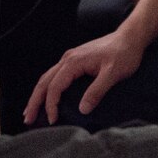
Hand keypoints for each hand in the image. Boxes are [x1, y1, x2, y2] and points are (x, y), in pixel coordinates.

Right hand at [27, 25, 150, 123]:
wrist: (131, 38)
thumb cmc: (124, 54)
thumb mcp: (113, 73)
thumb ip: (97, 91)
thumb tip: (82, 109)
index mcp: (74, 62)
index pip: (55, 87)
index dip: (51, 105)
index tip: (52, 120)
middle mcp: (68, 59)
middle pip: (44, 82)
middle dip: (34, 101)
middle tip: (27, 119)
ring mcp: (71, 59)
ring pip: (47, 78)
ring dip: (38, 95)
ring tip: (31, 111)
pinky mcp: (75, 60)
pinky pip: (55, 75)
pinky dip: (48, 88)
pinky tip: (47, 97)